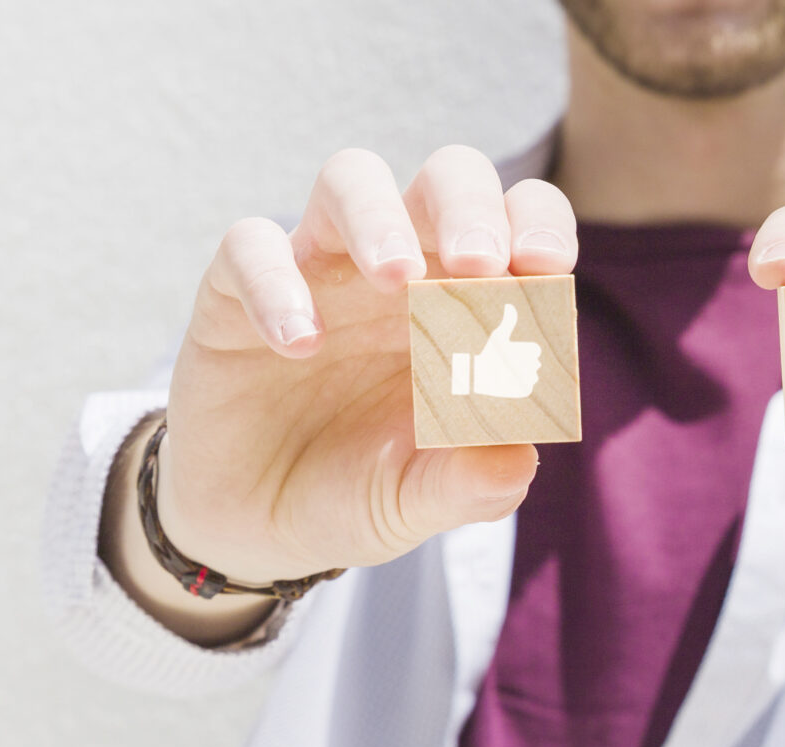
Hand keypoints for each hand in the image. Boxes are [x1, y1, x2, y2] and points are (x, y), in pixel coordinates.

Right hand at [157, 146, 577, 584]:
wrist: (258, 530)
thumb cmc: (359, 494)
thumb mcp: (418, 502)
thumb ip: (471, 483)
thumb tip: (517, 457)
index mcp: (467, 302)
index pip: (517, 224)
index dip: (538, 224)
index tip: (548, 267)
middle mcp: (400, 268)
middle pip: (445, 178)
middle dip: (469, 207)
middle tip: (480, 265)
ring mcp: (318, 270)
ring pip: (350, 179)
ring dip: (379, 217)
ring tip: (395, 280)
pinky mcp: (236, 293)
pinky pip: (249, 248)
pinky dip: (277, 283)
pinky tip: (301, 345)